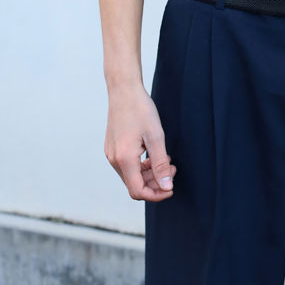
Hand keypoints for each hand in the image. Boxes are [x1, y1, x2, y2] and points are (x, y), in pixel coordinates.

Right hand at [103, 83, 176, 201]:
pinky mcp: (112, 148)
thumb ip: (161, 164)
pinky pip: (127, 165)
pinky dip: (141, 165)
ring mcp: (111, 154)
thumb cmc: (141, 109)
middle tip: (173, 169)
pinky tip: (154, 154)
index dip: (156, 194)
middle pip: (135, 185)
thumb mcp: (156, 136)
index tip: (172, 188)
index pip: (138, 191)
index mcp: (124, 159)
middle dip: (155, 182)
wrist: (124, 90)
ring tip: (166, 160)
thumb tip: (166, 187)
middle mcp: (114, 159)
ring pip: (131, 175)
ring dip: (149, 174)